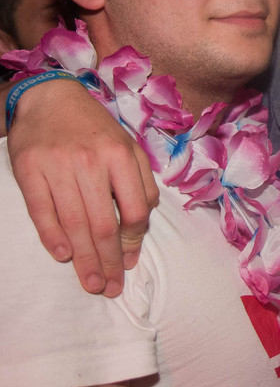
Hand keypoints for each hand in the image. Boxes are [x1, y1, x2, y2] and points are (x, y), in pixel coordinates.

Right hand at [8, 79, 158, 296]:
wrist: (50, 98)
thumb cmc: (95, 128)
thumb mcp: (128, 146)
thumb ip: (141, 181)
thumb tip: (142, 222)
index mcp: (121, 156)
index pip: (134, 210)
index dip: (134, 240)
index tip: (130, 261)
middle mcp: (90, 161)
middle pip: (103, 223)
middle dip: (109, 261)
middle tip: (111, 288)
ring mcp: (58, 166)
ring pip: (74, 223)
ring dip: (83, 259)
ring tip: (92, 283)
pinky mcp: (29, 170)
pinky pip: (41, 211)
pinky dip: (52, 236)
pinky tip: (63, 255)